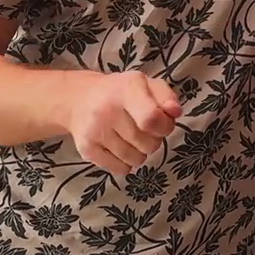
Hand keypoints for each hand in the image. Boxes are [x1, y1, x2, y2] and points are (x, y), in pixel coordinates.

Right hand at [62, 70, 182, 175]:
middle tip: (145, 130)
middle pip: (147, 144)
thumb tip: (175, 112)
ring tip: (132, 138)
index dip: (165, 127)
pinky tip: (120, 147)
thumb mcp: (147, 85)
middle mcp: (108, 110)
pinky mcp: (86, 149)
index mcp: (127, 89)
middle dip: (154, 140)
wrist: (79, 99)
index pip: (151, 119)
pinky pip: (120, 169)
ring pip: (135, 159)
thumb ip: (166, 97)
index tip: (162, 123)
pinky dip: (126, 163)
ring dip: (140, 152)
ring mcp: (95, 131)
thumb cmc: (121, 92)